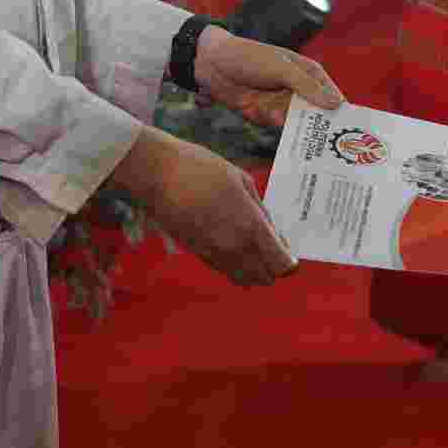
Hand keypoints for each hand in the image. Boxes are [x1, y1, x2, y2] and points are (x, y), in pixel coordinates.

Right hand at [108, 127, 295, 285]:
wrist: (158, 175)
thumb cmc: (202, 169)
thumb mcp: (242, 180)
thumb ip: (261, 210)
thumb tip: (272, 233)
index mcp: (250, 226)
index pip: (280, 264)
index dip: (289, 262)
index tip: (289, 253)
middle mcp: (234, 246)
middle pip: (265, 278)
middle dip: (273, 268)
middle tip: (273, 248)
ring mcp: (213, 253)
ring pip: (243, 279)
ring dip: (254, 270)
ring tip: (254, 248)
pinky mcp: (197, 253)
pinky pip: (225, 270)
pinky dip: (235, 265)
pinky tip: (234, 244)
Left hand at [191, 25, 343, 130]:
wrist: (211, 64)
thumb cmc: (249, 57)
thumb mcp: (281, 68)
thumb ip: (307, 87)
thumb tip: (337, 103)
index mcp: (308, 73)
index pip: (331, 95)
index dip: (341, 112)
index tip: (351, 132)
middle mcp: (297, 89)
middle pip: (316, 113)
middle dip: (321, 128)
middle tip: (331, 147)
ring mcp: (281, 103)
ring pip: (297, 123)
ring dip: (297, 130)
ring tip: (304, 141)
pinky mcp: (264, 114)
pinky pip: (277, 127)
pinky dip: (275, 128)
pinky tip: (277, 129)